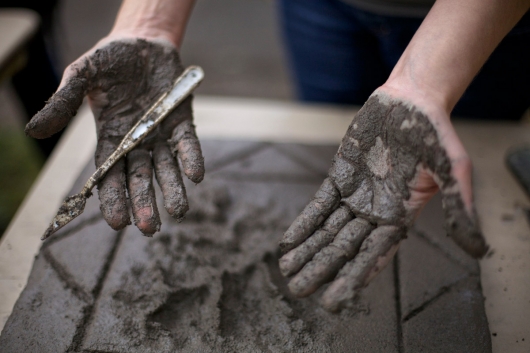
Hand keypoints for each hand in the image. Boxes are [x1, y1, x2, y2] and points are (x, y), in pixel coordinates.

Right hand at [25, 37, 203, 234]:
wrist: (143, 42)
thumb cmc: (109, 60)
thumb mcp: (82, 75)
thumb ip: (63, 102)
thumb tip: (35, 130)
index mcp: (110, 138)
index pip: (110, 175)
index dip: (114, 198)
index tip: (118, 223)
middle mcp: (136, 142)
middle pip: (140, 178)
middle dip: (144, 202)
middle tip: (149, 229)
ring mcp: (161, 133)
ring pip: (166, 168)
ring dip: (172, 189)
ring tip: (179, 212)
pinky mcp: (182, 120)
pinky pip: (187, 144)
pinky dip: (191, 158)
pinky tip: (195, 175)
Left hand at [278, 88, 487, 311]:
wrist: (411, 101)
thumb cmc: (435, 133)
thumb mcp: (453, 170)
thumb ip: (459, 208)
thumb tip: (479, 251)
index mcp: (400, 216)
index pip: (373, 254)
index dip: (353, 276)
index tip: (334, 299)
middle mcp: (374, 212)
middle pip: (344, 247)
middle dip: (322, 269)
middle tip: (299, 291)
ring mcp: (355, 196)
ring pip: (327, 230)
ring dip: (308, 250)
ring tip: (288, 272)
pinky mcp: (339, 178)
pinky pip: (318, 205)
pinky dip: (304, 223)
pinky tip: (289, 241)